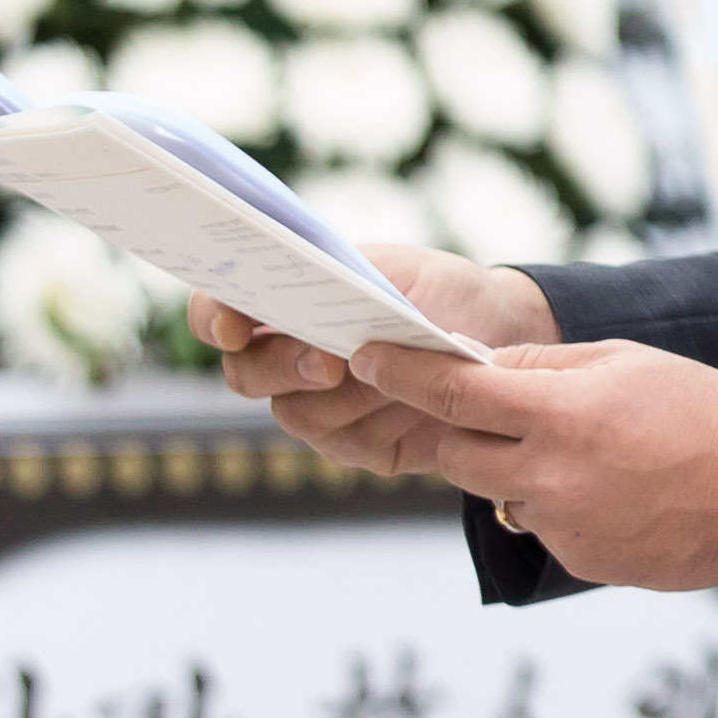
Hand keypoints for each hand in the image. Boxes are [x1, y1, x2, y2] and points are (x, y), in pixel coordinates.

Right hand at [193, 249, 556, 488]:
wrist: (503, 337)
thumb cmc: (441, 292)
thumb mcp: (403, 270)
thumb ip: (354, 286)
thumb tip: (323, 305)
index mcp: (284, 304)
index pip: (218, 311)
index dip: (214, 318)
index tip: (236, 326)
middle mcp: (287, 359)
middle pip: (245, 375)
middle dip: (283, 367)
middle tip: (330, 361)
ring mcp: (317, 406)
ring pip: (297, 415)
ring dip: (347, 396)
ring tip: (399, 373)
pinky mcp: (356, 446)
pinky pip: (348, 444)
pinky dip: (384, 420)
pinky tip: (417, 401)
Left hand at [358, 338, 717, 593]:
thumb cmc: (702, 411)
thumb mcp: (624, 361)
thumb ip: (546, 366)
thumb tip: (481, 368)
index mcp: (561, 413)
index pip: (452, 393)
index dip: (400, 373)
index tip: (367, 358)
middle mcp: (551, 475)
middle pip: (455, 452)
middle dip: (458, 428)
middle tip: (491, 408)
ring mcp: (562, 525)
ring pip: (498, 492)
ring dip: (514, 468)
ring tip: (586, 451)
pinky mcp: (578, 561)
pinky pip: (540, 526)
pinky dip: (556, 504)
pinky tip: (611, 489)